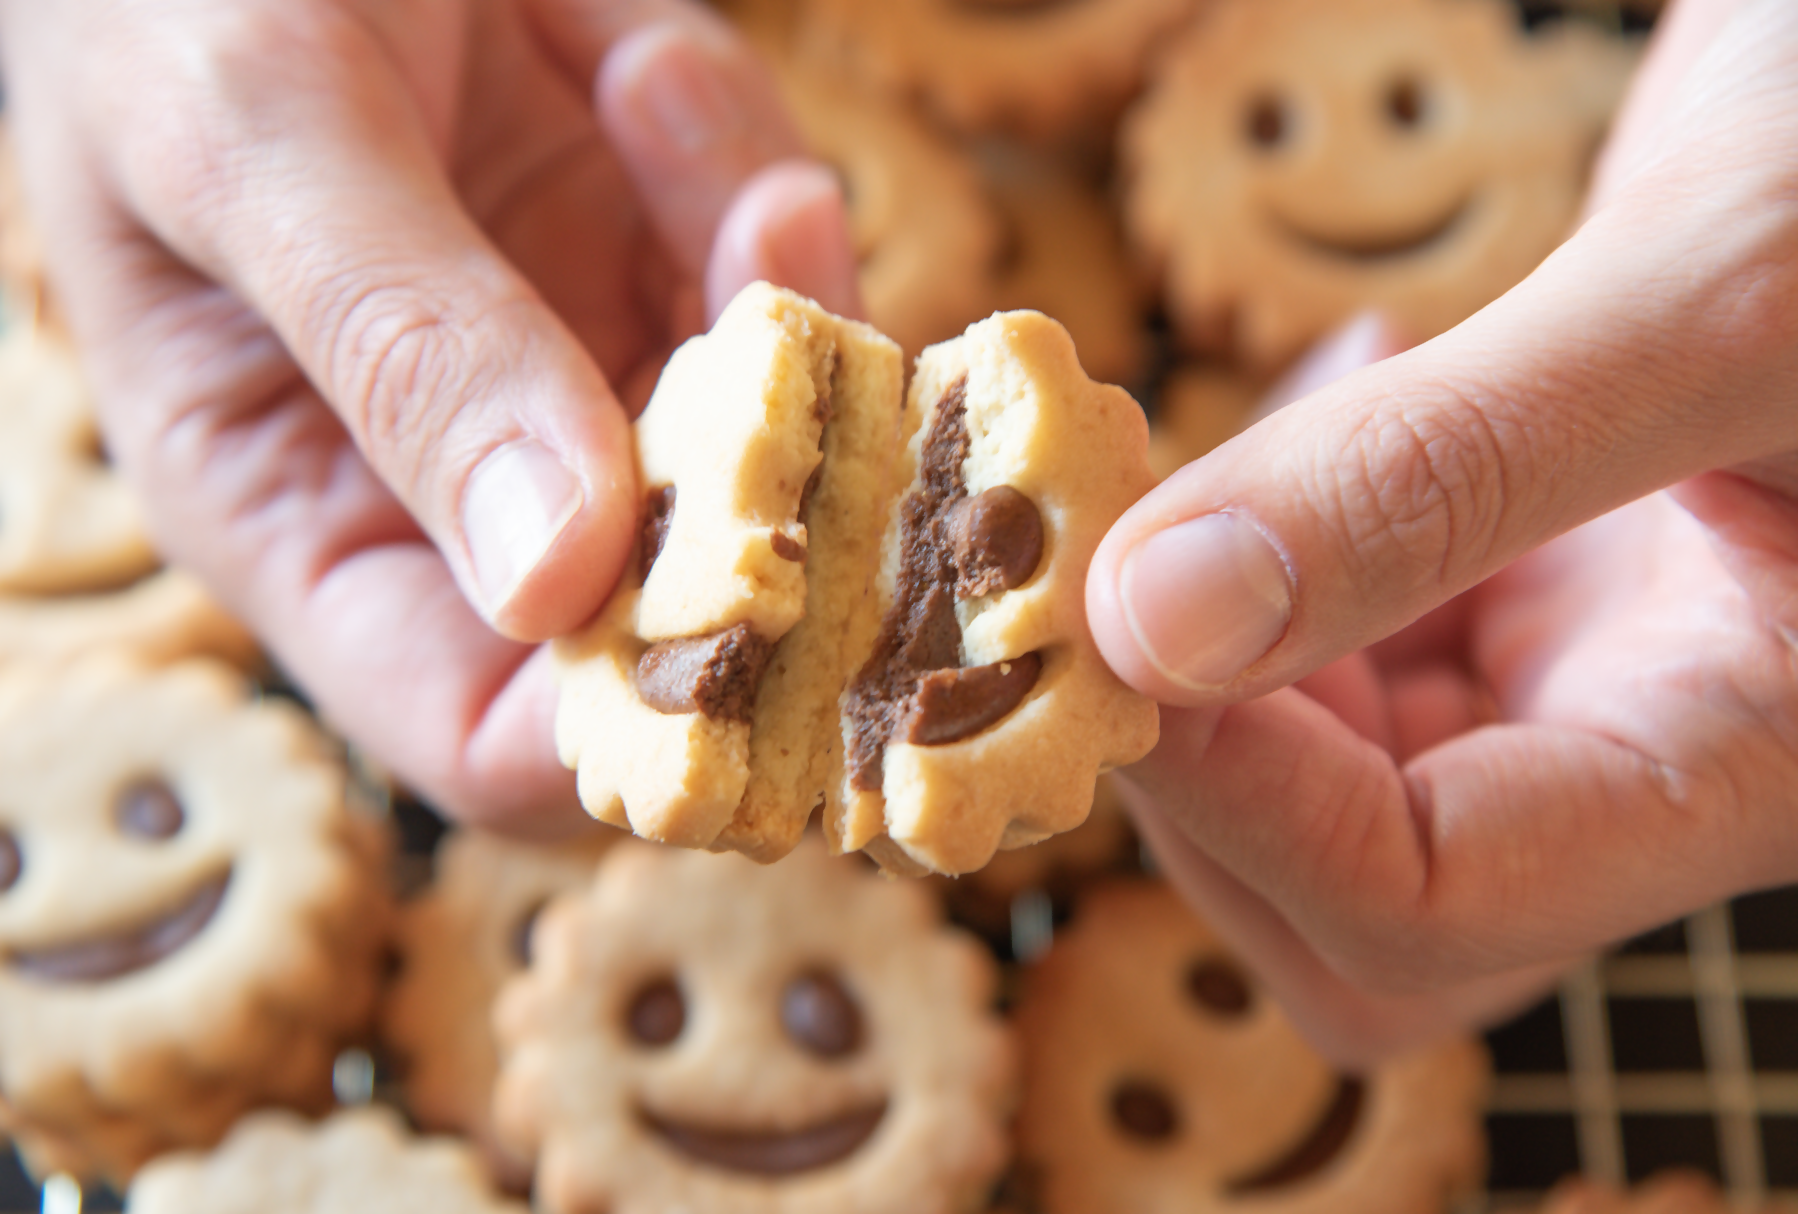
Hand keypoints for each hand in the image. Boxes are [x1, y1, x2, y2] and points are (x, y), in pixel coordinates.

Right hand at [0, 0, 859, 832]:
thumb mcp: (251, 138)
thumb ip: (403, 350)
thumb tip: (560, 579)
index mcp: (306, 519)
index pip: (488, 734)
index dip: (637, 725)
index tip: (763, 609)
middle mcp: (465, 483)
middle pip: (686, 606)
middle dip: (773, 486)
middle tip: (810, 346)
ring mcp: (578, 376)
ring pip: (771, 430)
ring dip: (752, 270)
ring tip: (639, 82)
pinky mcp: (649, 268)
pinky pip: (775, 284)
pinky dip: (738, 170)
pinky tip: (628, 59)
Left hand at [1087, 0, 1797, 1064]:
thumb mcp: (1718, 309)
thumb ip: (1443, 472)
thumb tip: (1154, 621)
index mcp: (1736, 764)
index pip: (1424, 905)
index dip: (1232, 801)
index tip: (1103, 629)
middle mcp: (1640, 748)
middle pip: (1344, 893)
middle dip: (1197, 749)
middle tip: (1107, 565)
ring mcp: (1570, 665)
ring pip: (1314, 766)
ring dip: (1199, 636)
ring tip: (1188, 452)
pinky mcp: (1514, 571)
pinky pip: (1328, 633)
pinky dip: (1253, 545)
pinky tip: (1313, 397)